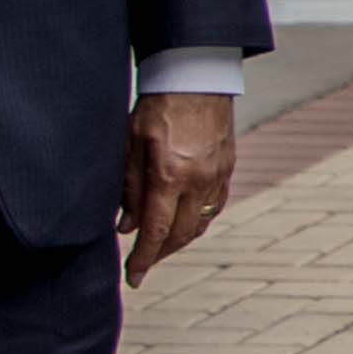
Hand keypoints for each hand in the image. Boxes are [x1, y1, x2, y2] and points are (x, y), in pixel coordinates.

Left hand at [116, 88, 235, 281]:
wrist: (196, 75)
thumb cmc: (157, 105)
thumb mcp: (131, 143)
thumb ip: (128, 186)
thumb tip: (125, 226)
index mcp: (170, 175)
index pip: (156, 231)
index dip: (143, 258)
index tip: (133, 278)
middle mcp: (199, 180)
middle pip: (182, 234)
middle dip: (160, 255)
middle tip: (142, 266)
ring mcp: (218, 175)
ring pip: (201, 223)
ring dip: (180, 241)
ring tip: (160, 248)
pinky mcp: (228, 166)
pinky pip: (215, 206)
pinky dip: (199, 221)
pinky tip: (186, 223)